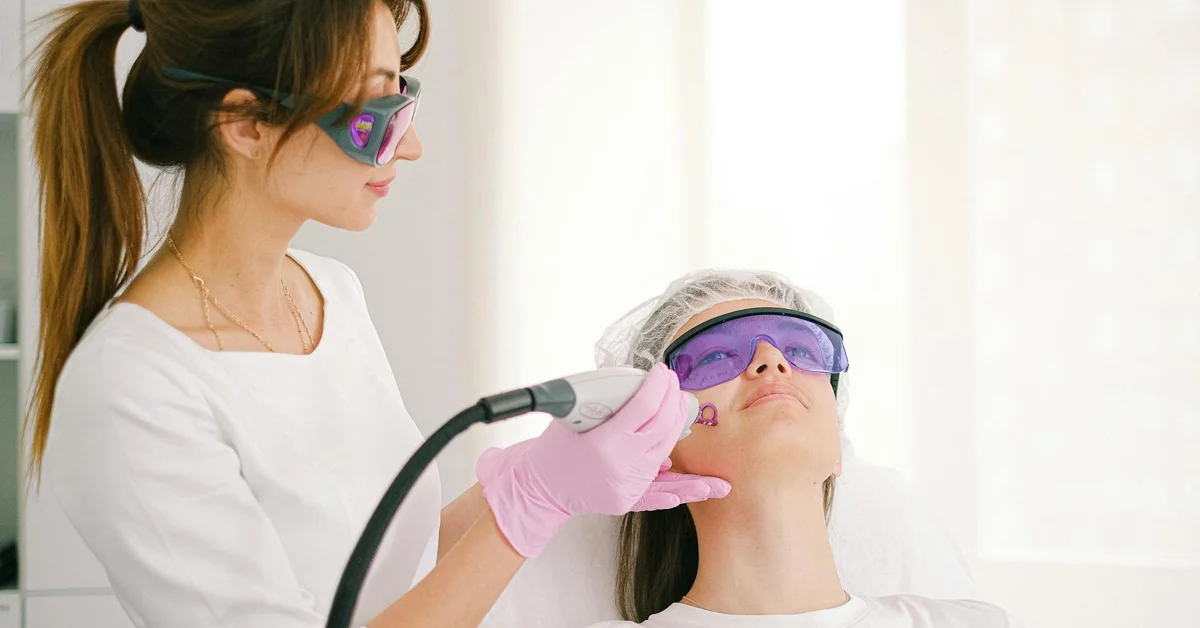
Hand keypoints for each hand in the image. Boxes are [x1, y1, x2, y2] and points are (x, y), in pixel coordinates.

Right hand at [475, 364, 719, 556]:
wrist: (539, 486)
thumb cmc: (553, 448)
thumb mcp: (572, 415)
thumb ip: (604, 400)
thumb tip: (635, 383)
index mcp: (605, 440)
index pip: (645, 406)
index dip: (658, 384)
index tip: (662, 371)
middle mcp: (621, 464)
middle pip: (662, 427)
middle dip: (673, 401)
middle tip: (674, 385)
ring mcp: (626, 484)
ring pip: (666, 453)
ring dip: (680, 431)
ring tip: (692, 414)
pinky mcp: (627, 499)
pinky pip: (660, 491)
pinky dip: (681, 487)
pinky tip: (703, 487)